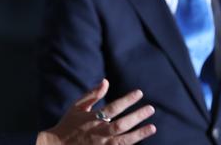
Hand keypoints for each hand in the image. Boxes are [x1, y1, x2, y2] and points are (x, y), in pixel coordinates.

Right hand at [37, 79, 155, 144]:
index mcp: (92, 119)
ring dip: (139, 134)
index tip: (139, 93)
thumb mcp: (77, 107)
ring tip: (152, 127)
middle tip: (151, 108)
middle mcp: (98, 132)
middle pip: (121, 124)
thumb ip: (92, 94)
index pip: (113, 107)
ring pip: (123, 140)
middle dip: (137, 117)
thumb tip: (106, 81)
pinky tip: (139, 140)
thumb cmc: (68, 125)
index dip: (127, 100)